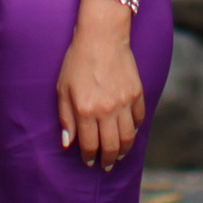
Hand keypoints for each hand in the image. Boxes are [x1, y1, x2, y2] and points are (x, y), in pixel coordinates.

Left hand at [58, 7, 145, 169]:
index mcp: (86, 110)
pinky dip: (135, 129)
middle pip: (111, 146)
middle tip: (105, 166)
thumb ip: (65, 117)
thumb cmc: (78, 60)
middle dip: (107, 160)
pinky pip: (139, 119)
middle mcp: (107, 110)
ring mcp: (124, 102)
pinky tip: (130, 133)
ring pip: (128, 137)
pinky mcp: (137, 93)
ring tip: (118, 155)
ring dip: (123, 150)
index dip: (89, 157)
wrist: (102, 36)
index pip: (89, 144)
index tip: (89, 162)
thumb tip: (68, 142)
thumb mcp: (63, 88)